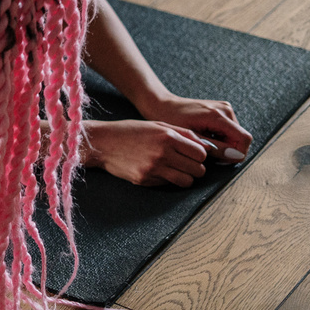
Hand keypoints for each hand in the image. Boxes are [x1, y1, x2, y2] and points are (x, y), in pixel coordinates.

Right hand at [82, 119, 209, 186]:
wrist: (102, 142)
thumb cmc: (130, 131)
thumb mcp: (157, 125)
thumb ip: (183, 134)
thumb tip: (206, 146)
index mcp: (168, 136)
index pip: (201, 154)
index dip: (199, 156)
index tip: (192, 155)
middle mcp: (163, 153)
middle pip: (198, 170)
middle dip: (195, 168)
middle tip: (185, 163)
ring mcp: (154, 168)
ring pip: (187, 181)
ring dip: (184, 177)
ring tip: (175, 170)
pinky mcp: (145, 179)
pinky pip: (168, 184)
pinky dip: (167, 179)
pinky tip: (157, 170)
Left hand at [137, 94, 251, 164]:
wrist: (163, 105)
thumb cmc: (172, 120)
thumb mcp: (192, 138)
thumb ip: (215, 148)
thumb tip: (235, 156)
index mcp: (218, 115)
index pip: (244, 139)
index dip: (237, 154)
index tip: (220, 160)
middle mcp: (225, 109)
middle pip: (240, 138)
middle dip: (228, 150)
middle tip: (208, 153)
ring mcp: (225, 108)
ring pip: (236, 135)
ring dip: (224, 144)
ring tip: (204, 144)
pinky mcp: (222, 110)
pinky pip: (229, 130)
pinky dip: (221, 138)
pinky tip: (205, 137)